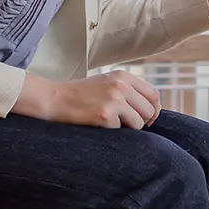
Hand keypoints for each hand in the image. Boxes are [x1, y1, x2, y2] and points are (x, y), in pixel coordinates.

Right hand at [13, 70, 161, 128]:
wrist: (54, 99)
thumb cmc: (80, 95)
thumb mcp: (106, 84)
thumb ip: (128, 91)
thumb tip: (152, 110)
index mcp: (123, 76)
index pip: (153, 94)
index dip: (154, 110)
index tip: (148, 119)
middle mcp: (121, 85)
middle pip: (149, 110)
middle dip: (142, 121)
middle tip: (126, 125)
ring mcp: (114, 99)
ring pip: (139, 122)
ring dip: (128, 128)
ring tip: (110, 123)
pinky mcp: (106, 114)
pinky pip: (122, 130)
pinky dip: (113, 131)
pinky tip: (98, 124)